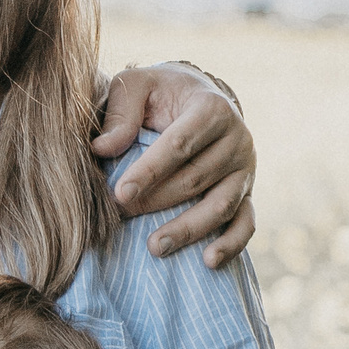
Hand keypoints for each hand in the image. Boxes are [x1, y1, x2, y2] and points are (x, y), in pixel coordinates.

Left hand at [93, 63, 255, 266]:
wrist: (197, 100)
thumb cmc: (159, 95)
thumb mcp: (137, 86)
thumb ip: (120, 111)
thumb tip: (102, 149)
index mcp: (211, 108)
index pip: (180, 144)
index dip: (149, 170)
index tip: (119, 193)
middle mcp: (236, 139)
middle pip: (196, 179)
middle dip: (156, 201)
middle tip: (119, 217)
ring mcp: (244, 169)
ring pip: (221, 205)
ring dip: (188, 230)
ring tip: (154, 247)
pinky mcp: (247, 193)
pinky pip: (246, 222)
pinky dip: (231, 244)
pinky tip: (208, 261)